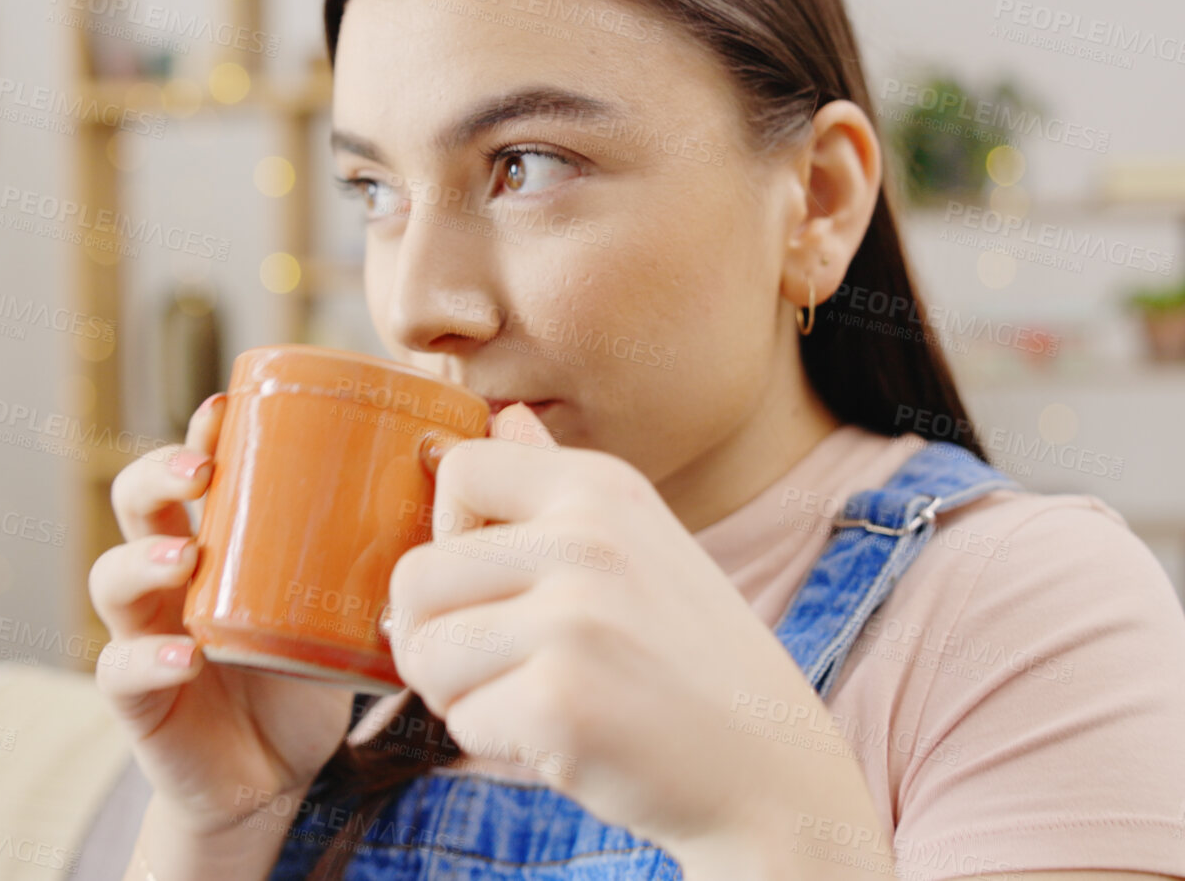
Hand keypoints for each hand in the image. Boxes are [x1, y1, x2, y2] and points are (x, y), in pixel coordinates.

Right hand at [91, 393, 354, 838]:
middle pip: (136, 507)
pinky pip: (124, 672)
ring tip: (184, 556)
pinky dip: (149, 660)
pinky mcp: (143, 699)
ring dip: (142, 561)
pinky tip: (185, 655)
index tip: (227, 406)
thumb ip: (394, 547)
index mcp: (219, 543)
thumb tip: (479, 460)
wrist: (274, 777)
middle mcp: (172, 579)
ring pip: (112, 582)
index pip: (193, 472)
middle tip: (199, 469)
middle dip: (157, 477)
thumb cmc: (312, 669)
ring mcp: (148, 634)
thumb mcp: (351, 602)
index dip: (199, 434)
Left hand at [383, 404, 882, 867]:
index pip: (459, 468)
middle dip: (437, 636)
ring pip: (423, 654)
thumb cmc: (690, 661)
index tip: (494, 581)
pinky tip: (566, 738)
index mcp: (602, 486)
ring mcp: (573, 618)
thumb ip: (559, 485)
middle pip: (415, 576)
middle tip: (505, 665)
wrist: (769, 769)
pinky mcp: (559, 700)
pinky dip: (497, 742)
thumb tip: (503, 415)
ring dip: (461, 693)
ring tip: (538, 696)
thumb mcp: (642, 543)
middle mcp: (587, 538)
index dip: (448, 534)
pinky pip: (460, 721)